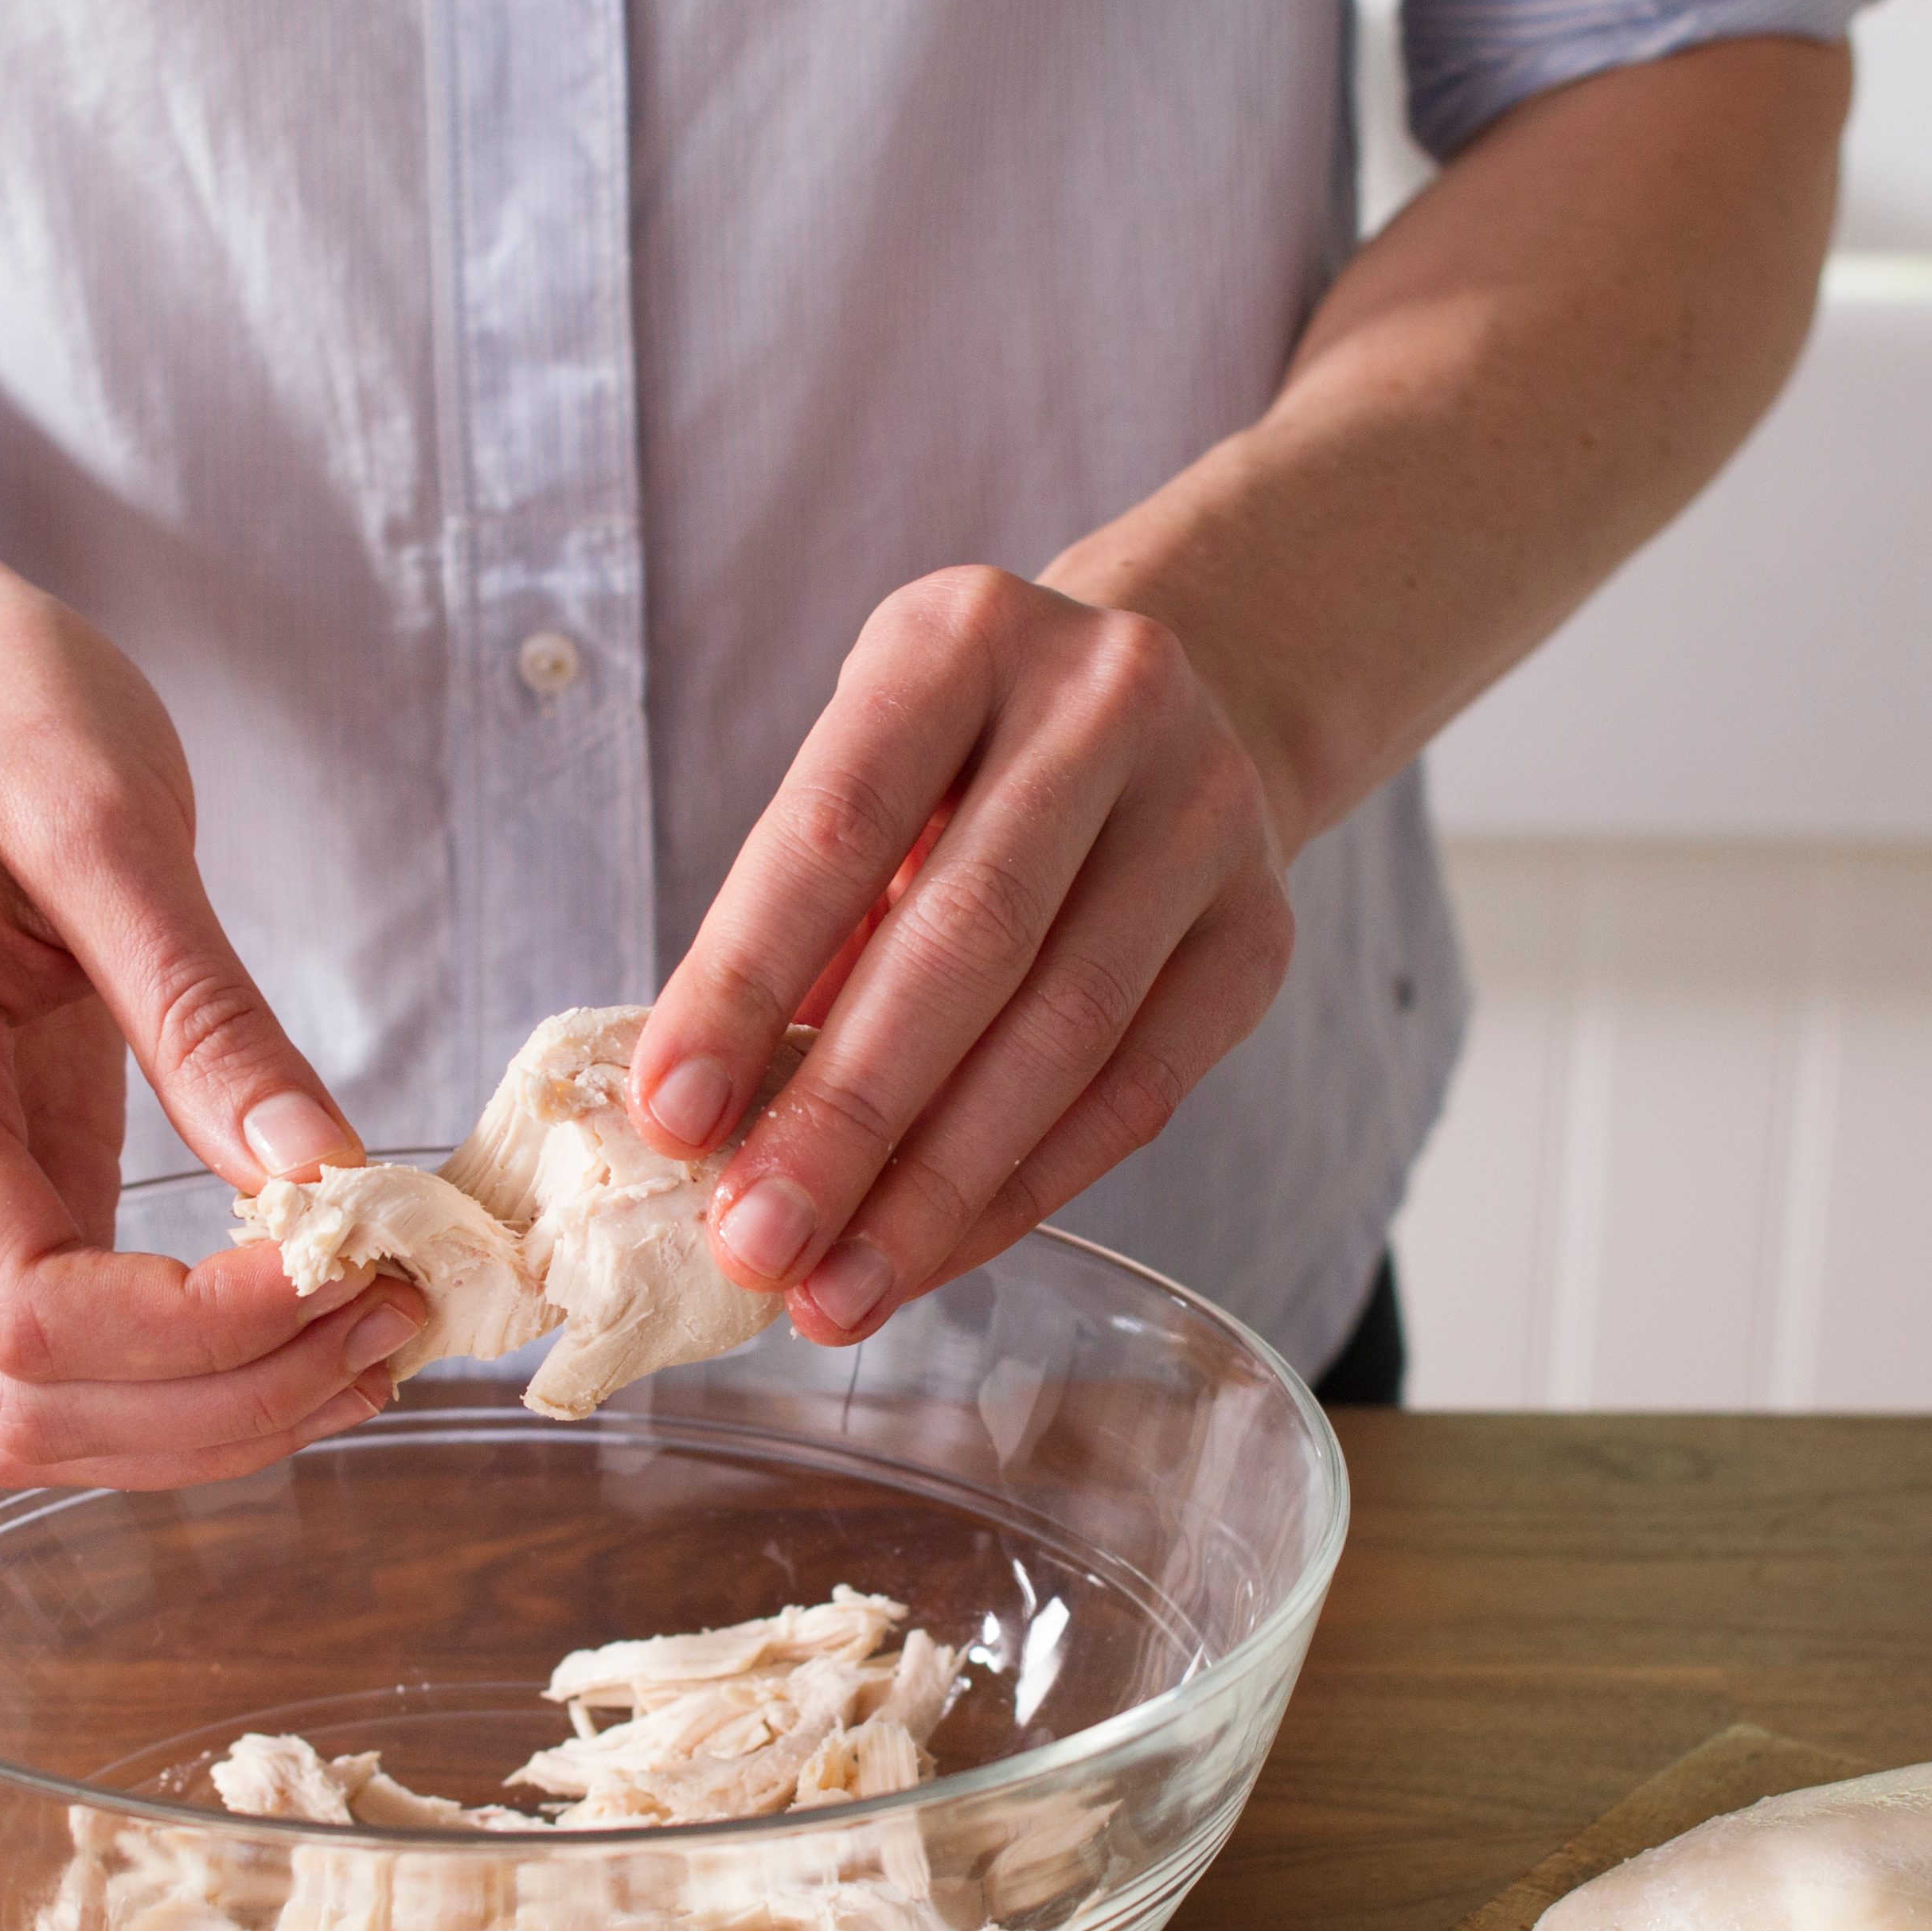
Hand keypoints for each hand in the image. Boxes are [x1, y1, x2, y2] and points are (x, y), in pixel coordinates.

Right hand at [0, 537, 422, 1487]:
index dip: (200, 1336)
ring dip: (215, 1415)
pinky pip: (69, 1349)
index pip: (30, 1311)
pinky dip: (190, 1371)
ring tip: (373, 1329)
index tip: (351, 1269)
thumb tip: (327, 1175)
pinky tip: (311, 1313)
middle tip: (398, 1317)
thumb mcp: (111, 823)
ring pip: (41, 1414)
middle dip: (229, 1400)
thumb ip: (205, 1013)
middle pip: (32, 1405)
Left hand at [630, 565, 1297, 1345]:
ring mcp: (1205, 814)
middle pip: (965, 940)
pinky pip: (1138, 1090)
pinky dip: (1026, 1189)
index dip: (747, 979)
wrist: (1185, 692)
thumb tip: (710, 1121)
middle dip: (846, 1115)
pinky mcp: (1261, 929)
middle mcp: (1103, 704)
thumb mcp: (872, 768)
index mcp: (960, 638)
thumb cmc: (968, 759)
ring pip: (1064, 1033)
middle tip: (751, 1243)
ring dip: (935, 1188)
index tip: (670, 1115)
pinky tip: (934, 1256)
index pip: (837, 823)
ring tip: (834, 1292)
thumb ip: (802, 914)